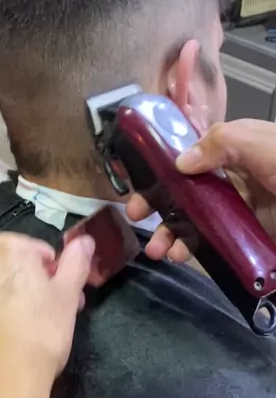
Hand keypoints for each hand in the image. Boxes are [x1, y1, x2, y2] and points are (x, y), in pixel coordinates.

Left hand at [0, 232, 93, 397]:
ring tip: (10, 331)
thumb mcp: (68, 297)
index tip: (59, 299)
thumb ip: (76, 262)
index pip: (35, 252)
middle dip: (21, 285)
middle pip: (3, 267)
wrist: (2, 388)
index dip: (50, 275)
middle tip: (40, 316)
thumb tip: (84, 240)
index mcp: (5, 249)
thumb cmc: (41, 336)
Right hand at [125, 119, 275, 262]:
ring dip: (168, 233)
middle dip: (155, 203)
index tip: (138, 179)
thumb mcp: (263, 144)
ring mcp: (234, 210)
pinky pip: (208, 243)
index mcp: (233, 150)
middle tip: (135, 214)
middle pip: (182, 190)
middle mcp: (230, 179)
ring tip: (156, 249)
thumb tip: (179, 162)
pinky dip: (189, 249)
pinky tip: (179, 255)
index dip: (160, 166)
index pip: (189, 154)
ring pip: (191, 220)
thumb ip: (223, 142)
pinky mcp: (240, 238)